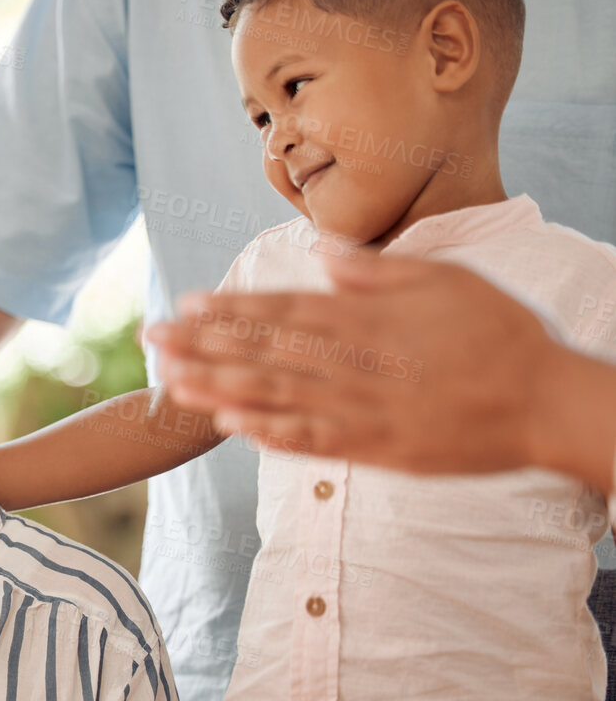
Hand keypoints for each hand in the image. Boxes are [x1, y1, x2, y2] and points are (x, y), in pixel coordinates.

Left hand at [147, 249, 602, 480]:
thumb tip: (322, 252)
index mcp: (367, 318)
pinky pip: (311, 441)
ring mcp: (362, 408)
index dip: (231, 307)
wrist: (547, 404)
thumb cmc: (501, 335)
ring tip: (169, 381)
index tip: (187, 302)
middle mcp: (355, 361)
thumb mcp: (445, 279)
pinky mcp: (376, 449)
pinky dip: (267, 433)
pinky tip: (227, 428)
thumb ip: (378, 270)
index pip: (284, 309)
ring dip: (217, 387)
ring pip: (275, 395)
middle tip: (151, 340)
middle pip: (264, 350)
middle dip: (203, 344)